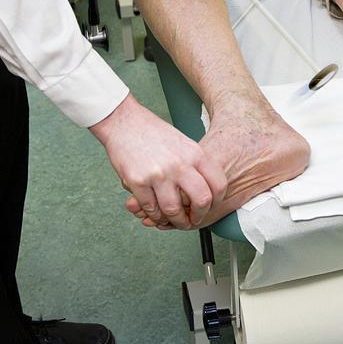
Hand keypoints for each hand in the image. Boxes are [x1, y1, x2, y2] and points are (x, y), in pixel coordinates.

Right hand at [90, 94, 226, 228]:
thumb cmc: (153, 133)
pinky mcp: (138, 181)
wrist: (124, 122)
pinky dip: (153, 215)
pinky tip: (154, 212)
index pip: (218, 184)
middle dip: (198, 217)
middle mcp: (180, 164)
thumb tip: (205, 191)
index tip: (210, 207)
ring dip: (175, 221)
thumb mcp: (184, 143)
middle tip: (192, 220)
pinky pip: (151, 208)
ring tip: (173, 221)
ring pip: (174, 210)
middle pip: (201, 201)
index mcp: (195, 154)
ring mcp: (159, 173)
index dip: (217, 201)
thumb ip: (196, 165)